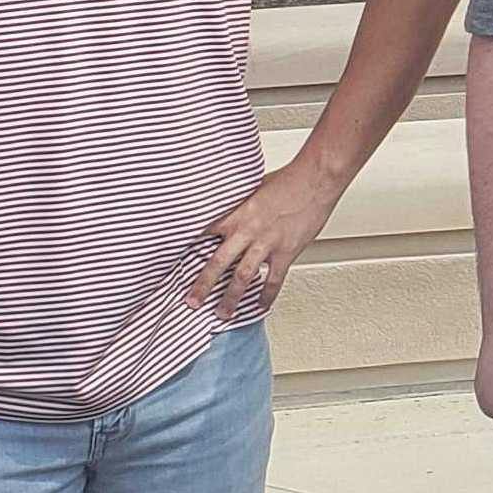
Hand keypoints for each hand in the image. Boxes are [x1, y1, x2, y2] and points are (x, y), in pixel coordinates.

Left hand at [189, 156, 341, 318]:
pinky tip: (260, 305)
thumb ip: (242, 204)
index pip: (205, 235)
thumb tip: (234, 209)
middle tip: (192, 301)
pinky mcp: (286, 251)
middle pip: (218, 263)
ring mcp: (267, 243)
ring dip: (231, 297)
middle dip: (202, 285)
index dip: (189, 249)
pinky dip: (266, 295)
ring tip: (223, 313)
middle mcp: (247, 231)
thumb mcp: (255, 188)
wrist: (315, 180)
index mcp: (237, 214)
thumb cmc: (290, 180)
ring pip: (242, 276)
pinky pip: (274, 280)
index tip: (177, 264)